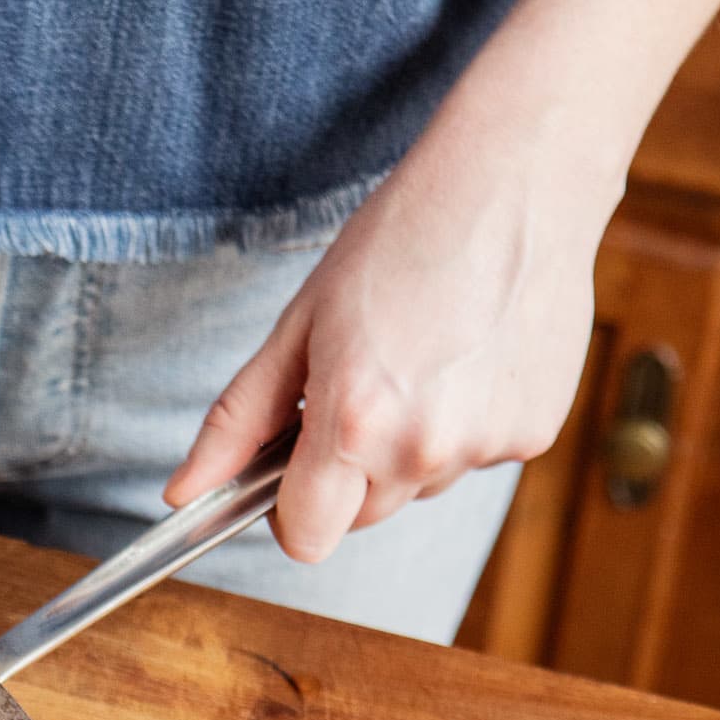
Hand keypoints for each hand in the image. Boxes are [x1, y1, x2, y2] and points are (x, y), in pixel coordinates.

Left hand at [164, 128, 612, 562]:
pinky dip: (464, 424)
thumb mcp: (298, 325)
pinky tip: (468, 357)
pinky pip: (476, 458)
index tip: (289, 470)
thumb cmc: (399, 240)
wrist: (516, 180)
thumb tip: (183, 494)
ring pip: (420, 486)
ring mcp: (490, 445)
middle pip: (361, 517)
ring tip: (421, 358)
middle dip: (345, 473)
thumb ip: (237, 422)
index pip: (306, 539)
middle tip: (358, 383)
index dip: (288, 510)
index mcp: (354, 422)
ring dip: (408, 447)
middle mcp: (425, 448)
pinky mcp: (536, 432)